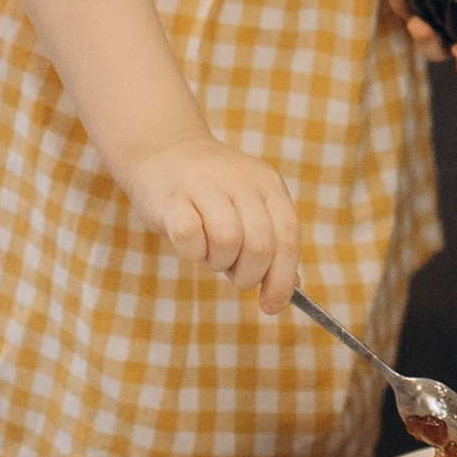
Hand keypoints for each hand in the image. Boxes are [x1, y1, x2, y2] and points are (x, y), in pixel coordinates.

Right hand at [123, 132, 300, 312]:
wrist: (164, 150)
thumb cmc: (211, 192)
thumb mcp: (249, 207)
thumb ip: (271, 242)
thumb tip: (292, 288)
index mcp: (268, 184)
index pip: (287, 238)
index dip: (282, 278)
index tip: (271, 306)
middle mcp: (242, 181)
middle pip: (261, 246)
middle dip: (248, 274)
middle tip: (230, 270)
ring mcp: (206, 185)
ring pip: (228, 241)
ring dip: (218, 261)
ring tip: (209, 249)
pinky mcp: (172, 197)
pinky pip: (190, 237)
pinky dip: (192, 251)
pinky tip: (188, 242)